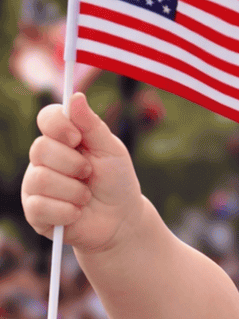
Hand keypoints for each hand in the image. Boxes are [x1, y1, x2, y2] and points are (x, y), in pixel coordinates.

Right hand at [21, 91, 142, 254]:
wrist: (122, 222)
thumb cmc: (116, 183)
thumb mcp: (111, 151)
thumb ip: (93, 126)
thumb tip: (76, 96)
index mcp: (61, 139)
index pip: (47, 118)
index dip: (59, 126)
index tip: (77, 138)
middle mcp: (44, 159)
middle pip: (41, 149)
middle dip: (73, 165)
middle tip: (89, 174)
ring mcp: (36, 185)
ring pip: (41, 179)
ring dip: (73, 191)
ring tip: (86, 197)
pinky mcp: (35, 212)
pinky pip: (40, 207)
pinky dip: (66, 211)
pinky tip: (77, 213)